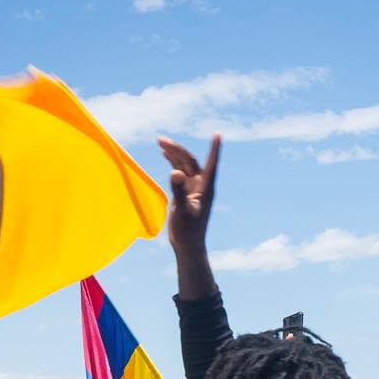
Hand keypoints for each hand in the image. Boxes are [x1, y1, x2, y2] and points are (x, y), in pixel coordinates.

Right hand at [158, 135, 220, 255]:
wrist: (187, 245)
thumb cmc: (187, 231)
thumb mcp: (182, 211)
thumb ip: (179, 191)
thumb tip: (175, 172)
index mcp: (206, 189)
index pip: (211, 164)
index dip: (214, 149)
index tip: (218, 134)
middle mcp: (201, 186)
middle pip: (191, 161)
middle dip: (177, 149)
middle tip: (160, 141)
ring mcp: (193, 189)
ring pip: (185, 166)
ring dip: (174, 154)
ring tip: (160, 142)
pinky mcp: (186, 193)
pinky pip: (180, 173)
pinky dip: (173, 163)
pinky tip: (165, 156)